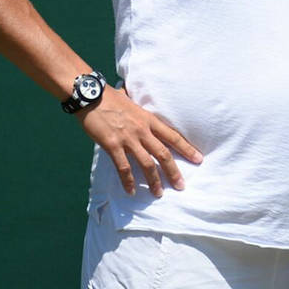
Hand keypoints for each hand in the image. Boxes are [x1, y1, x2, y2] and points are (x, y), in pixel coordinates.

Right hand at [76, 85, 202, 197]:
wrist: (90, 95)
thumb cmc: (109, 97)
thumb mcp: (132, 103)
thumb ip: (140, 113)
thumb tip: (143, 114)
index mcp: (148, 119)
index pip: (173, 136)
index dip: (187, 148)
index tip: (198, 159)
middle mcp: (142, 130)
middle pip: (163, 154)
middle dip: (174, 172)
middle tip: (181, 186)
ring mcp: (128, 138)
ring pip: (146, 164)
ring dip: (154, 181)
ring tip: (159, 194)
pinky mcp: (113, 145)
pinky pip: (123, 168)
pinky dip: (128, 181)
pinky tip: (131, 191)